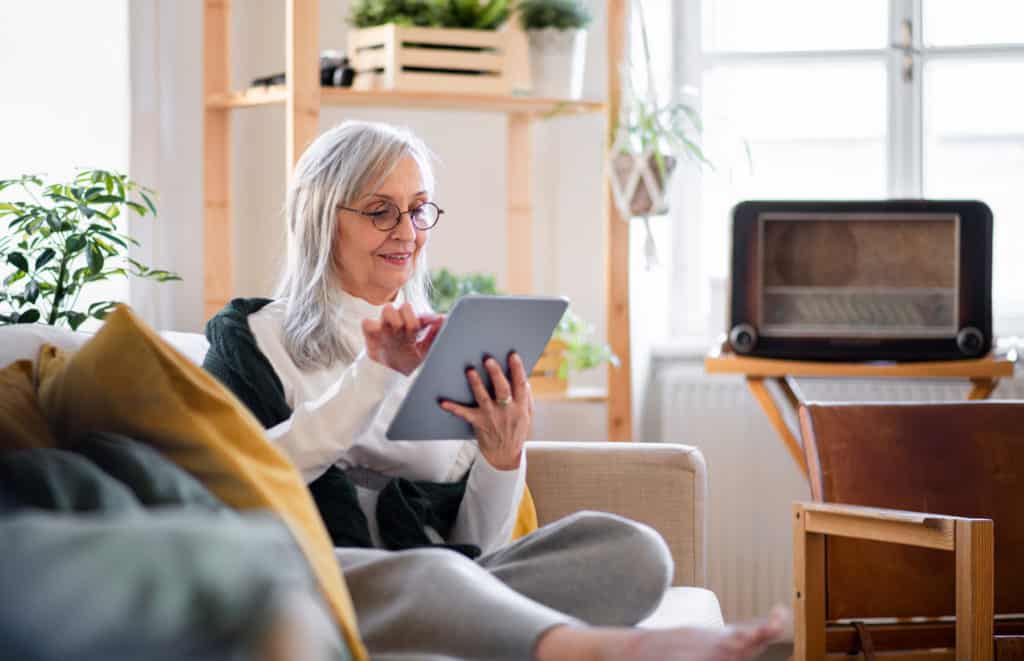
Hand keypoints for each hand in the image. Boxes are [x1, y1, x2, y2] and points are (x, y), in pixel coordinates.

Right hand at [362, 303, 443, 375]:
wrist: (388, 373)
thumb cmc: (407, 359)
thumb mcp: (424, 350)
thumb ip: (434, 335)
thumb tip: (444, 318)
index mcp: (413, 325)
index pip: (422, 315)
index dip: (428, 318)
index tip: (433, 322)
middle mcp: (399, 321)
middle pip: (405, 306)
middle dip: (409, 319)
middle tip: (410, 335)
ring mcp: (384, 325)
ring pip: (388, 309)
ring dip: (394, 321)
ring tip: (396, 336)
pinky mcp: (370, 332)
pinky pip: (368, 322)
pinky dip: (373, 327)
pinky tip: (380, 338)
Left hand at [440, 352, 532, 470]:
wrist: (505, 456)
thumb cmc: (516, 432)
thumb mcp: (527, 416)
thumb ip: (526, 398)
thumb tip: (525, 381)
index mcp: (521, 406)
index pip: (521, 384)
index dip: (518, 369)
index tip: (512, 355)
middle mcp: (507, 411)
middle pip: (502, 389)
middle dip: (496, 374)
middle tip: (488, 359)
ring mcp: (492, 417)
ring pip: (483, 398)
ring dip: (476, 384)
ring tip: (470, 371)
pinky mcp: (479, 423)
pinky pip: (465, 414)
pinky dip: (453, 408)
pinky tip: (443, 402)